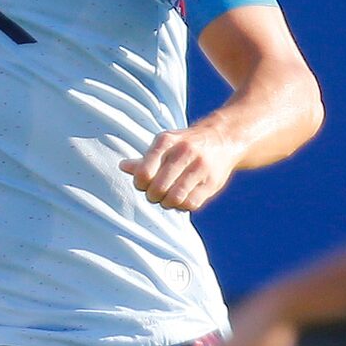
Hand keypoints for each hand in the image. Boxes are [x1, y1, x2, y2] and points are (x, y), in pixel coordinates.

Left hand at [121, 123, 246, 211]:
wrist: (223, 139)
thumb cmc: (185, 144)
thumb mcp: (164, 145)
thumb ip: (144, 160)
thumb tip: (123, 167)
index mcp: (166, 142)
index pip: (144, 172)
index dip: (140, 184)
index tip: (145, 184)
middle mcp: (183, 152)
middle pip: (158, 188)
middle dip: (153, 196)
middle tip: (156, 194)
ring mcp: (200, 167)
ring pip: (174, 199)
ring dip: (167, 203)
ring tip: (168, 197)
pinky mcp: (212, 182)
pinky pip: (190, 204)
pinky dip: (182, 206)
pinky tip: (182, 198)